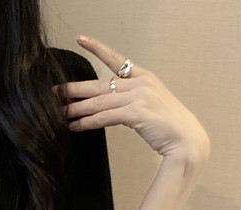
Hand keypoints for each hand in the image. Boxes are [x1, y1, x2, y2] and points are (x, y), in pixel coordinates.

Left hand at [60, 35, 209, 164]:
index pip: (116, 59)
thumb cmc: (168, 126)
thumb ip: (130, 100)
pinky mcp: (135, 112)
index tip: (80, 39)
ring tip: (59, 114)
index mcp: (144, 77)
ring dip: (76, 109)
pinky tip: (75, 126)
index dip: (97, 48)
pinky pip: (104, 116)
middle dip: (74, 90)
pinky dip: (87, 122)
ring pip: (99, 101)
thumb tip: (108, 106)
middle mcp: (140, 83)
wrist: (186, 139)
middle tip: (55, 92)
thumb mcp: (150, 105)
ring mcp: (138, 96)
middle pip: (99, 84)